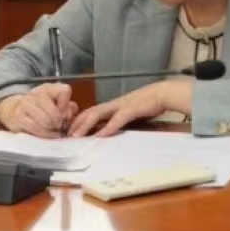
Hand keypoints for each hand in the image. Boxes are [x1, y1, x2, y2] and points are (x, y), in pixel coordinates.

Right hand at [0, 83, 77, 137]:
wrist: (15, 109)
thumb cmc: (40, 107)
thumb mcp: (55, 102)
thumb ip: (68, 107)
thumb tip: (71, 112)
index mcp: (48, 88)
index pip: (64, 91)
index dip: (66, 105)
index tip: (65, 114)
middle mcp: (36, 94)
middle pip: (54, 113)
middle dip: (59, 123)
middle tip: (59, 126)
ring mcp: (25, 105)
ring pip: (46, 122)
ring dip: (52, 130)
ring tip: (52, 130)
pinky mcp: (18, 118)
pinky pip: (36, 130)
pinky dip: (44, 135)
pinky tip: (45, 133)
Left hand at [68, 79, 191, 137]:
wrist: (162, 94)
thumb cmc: (148, 104)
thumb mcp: (131, 113)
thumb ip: (120, 120)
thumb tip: (110, 131)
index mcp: (113, 105)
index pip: (91, 112)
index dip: (79, 121)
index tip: (70, 132)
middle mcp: (113, 104)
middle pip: (89, 112)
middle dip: (77, 124)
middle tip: (66, 136)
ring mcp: (121, 106)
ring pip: (97, 114)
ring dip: (86, 126)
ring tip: (76, 136)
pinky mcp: (131, 109)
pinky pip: (116, 119)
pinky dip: (107, 128)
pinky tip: (100, 135)